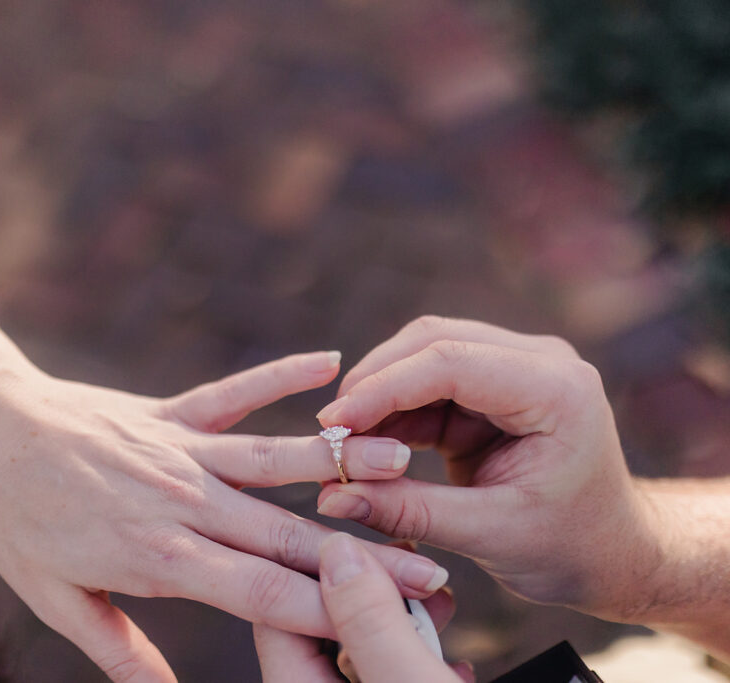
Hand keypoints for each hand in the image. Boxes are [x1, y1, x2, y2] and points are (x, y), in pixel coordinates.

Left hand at [0, 350, 448, 680]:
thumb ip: (117, 649)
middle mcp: (185, 501)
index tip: (386, 622)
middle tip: (432, 567)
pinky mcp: (173, 412)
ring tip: (405, 459)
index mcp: (160, 556)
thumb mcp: (56, 600)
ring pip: (277, 461)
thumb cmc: (16, 518)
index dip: (329, 609)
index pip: (262, 592)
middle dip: (365, 557)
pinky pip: (235, 392)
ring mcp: (183, 450)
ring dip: (343, 461)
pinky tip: (329, 359)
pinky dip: (281, 374)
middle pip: (289, 535)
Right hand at [314, 316, 658, 621]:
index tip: (333, 424)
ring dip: (378, 395)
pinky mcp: (489, 388)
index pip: (452, 363)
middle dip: (373, 383)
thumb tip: (330, 496)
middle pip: (432, 342)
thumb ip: (410, 511)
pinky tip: (367, 445)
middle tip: (329, 432)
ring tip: (342, 444)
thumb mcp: (490, 535)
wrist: (611, 552)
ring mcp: (513, 368)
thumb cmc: (568, 547)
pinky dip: (392, 412)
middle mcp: (538, 362)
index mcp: (556, 389)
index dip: (383, 388)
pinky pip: (425, 384)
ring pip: (421, 354)